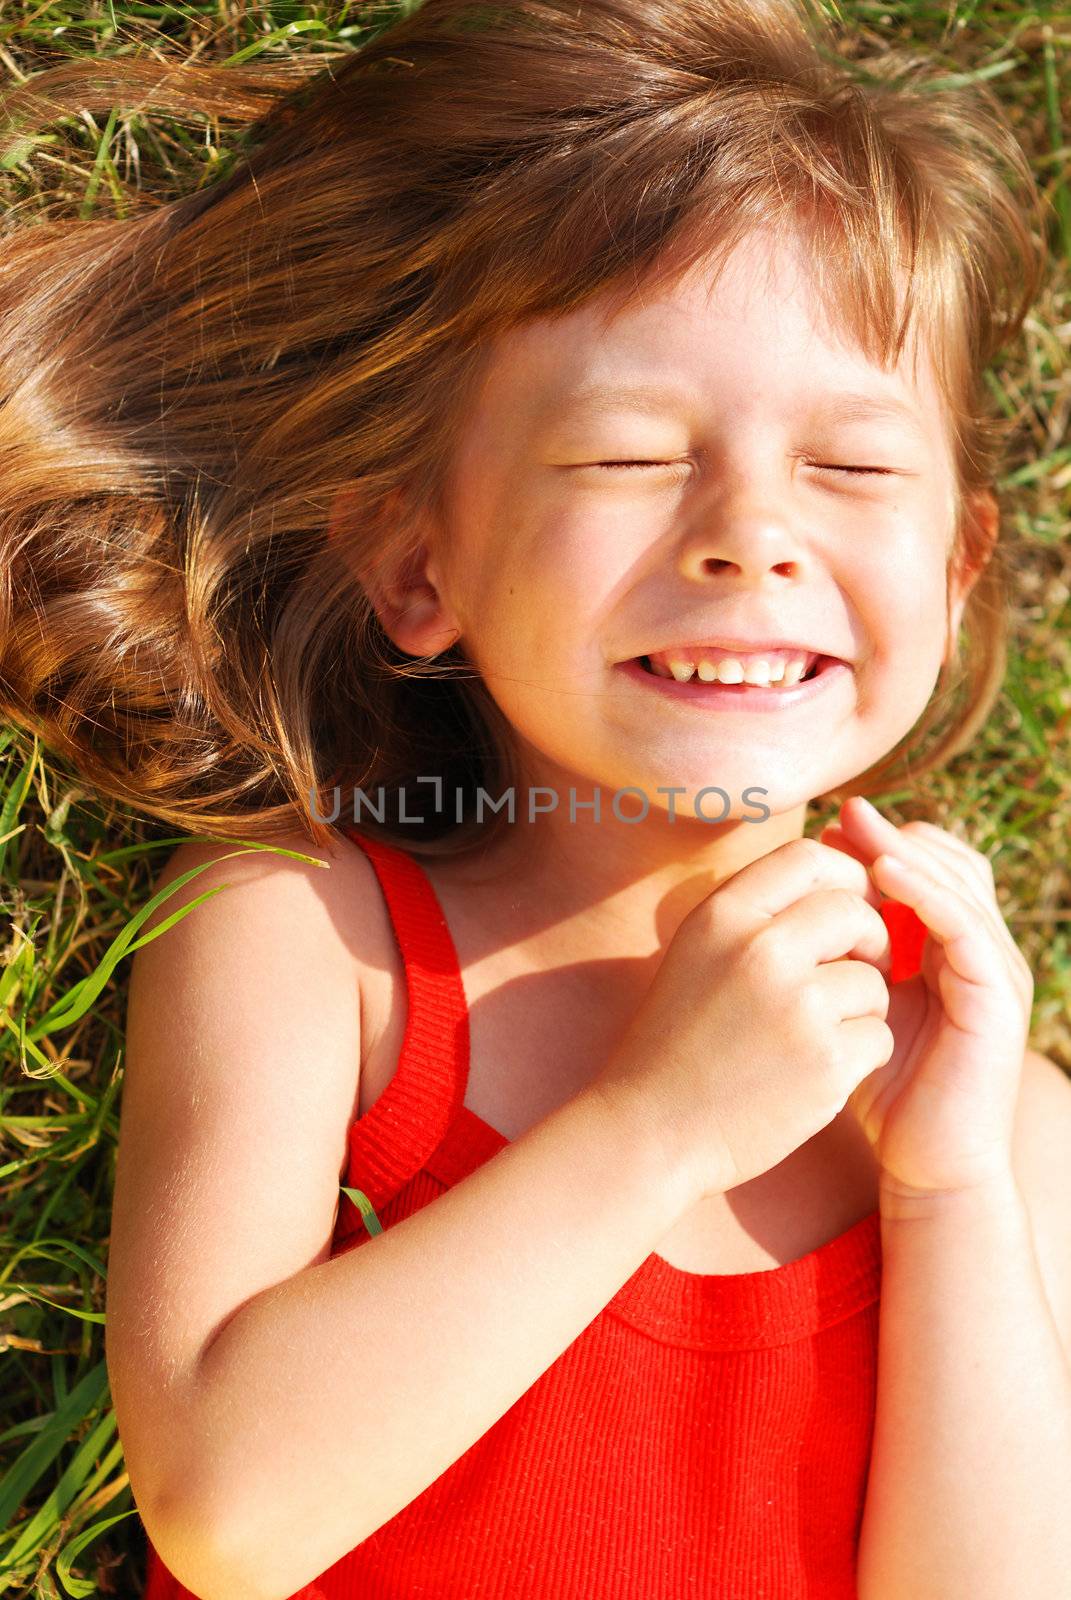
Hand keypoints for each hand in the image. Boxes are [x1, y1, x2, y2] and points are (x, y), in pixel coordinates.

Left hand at [818, 795, 1032, 1203]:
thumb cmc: (880, 1091)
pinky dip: (926, 894)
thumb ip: (841, 959)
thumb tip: (792, 907)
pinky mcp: (995, 999)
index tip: (827, 826)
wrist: (924, 1165)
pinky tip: (885, 876)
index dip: (881, 843)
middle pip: (949, 864)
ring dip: (906, 852)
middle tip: (844, 813)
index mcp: (949, 950)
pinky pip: (965, 927)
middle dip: (893, 835)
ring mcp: (995, 973)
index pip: (927, 870)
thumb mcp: (853, 1007)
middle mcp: (980, 952)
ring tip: (860, 828)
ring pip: (958, 885)